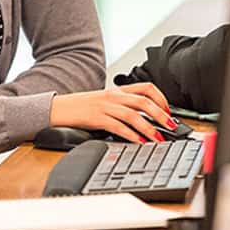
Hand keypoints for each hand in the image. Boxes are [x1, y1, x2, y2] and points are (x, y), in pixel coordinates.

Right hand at [48, 81, 173, 143]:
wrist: (58, 108)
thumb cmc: (81, 107)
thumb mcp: (104, 101)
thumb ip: (122, 106)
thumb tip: (144, 118)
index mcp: (117, 90)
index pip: (146, 88)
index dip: (161, 99)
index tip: (168, 112)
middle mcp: (113, 96)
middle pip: (144, 101)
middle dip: (161, 115)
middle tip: (171, 126)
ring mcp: (105, 106)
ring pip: (134, 114)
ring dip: (150, 128)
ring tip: (159, 138)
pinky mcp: (96, 118)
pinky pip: (118, 126)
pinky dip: (131, 135)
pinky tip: (139, 142)